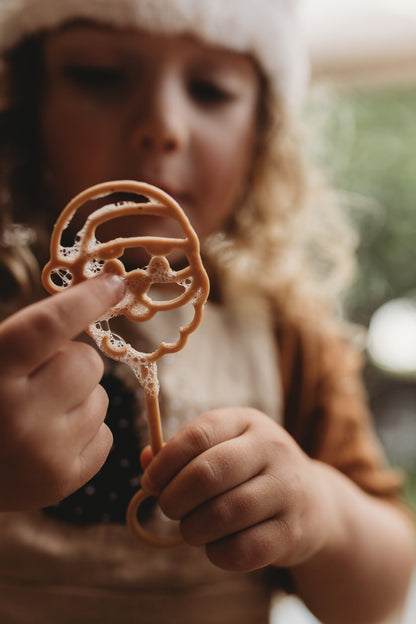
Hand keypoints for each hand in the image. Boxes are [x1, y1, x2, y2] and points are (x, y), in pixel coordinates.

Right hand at [0, 273, 124, 510]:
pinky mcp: (62, 481)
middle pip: (87, 363)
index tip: (116, 283)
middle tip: (42, 374)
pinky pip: (105, 435)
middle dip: (72, 361)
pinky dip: (85, 431)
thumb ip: (28, 334)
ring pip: (101, 399)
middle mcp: (19, 416)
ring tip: (40, 411)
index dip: (87, 300)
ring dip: (79, 398)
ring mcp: (44, 454)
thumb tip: (98, 295)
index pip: (49, 325)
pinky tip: (51, 437)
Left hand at [141, 407, 326, 571]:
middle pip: (208, 473)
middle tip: (169, 509)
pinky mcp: (293, 531)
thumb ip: (184, 453)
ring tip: (191, 529)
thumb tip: (146, 461)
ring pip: (223, 513)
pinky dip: (218, 554)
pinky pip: (243, 549)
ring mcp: (287, 489)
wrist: (314, 503)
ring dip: (193, 529)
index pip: (199, 434)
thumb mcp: (224, 448)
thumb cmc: (251, 472)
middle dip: (175, 498)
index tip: (150, 483)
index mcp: (247, 421)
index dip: (166, 462)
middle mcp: (272, 448)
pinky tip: (216, 546)